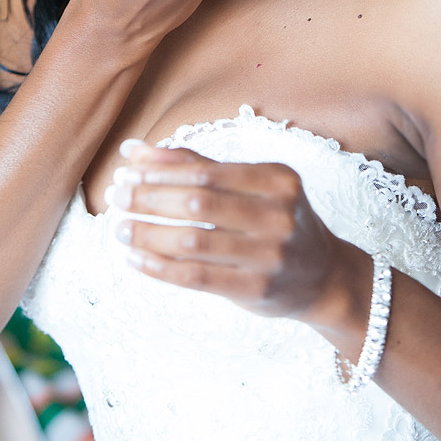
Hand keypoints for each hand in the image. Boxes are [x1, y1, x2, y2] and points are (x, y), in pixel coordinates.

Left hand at [107, 142, 371, 343]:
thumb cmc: (276, 220)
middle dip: (150, 198)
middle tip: (116, 195)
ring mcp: (270, 255)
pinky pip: (197, 277)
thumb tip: (134, 150)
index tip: (127, 169)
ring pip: (194, 241)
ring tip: (119, 228)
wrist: (324, 277)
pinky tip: (136, 260)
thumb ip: (198, 164)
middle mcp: (279, 214)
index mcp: (278, 179)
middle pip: (199, 203)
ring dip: (149, 234)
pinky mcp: (257, 289)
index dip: (162, 170)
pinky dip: (160, 268)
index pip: (207, 170)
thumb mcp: (253, 186)